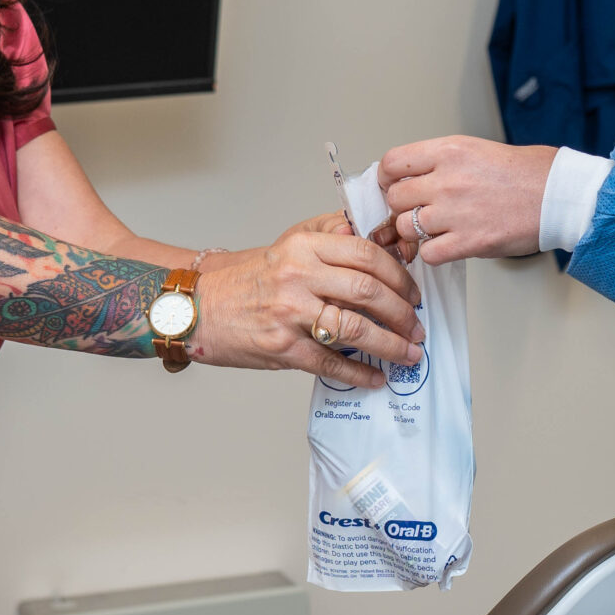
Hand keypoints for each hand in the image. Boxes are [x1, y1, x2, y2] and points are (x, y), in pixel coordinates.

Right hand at [192, 213, 423, 386]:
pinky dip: (359, 374)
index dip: (399, 275)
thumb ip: (332, 236)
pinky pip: (331, 363)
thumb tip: (379, 239)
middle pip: (368, 293)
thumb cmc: (246, 277)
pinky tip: (376, 377)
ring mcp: (290, 313)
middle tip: (417, 328)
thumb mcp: (289, 243)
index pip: (367, 255)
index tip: (413, 292)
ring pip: (355, 330)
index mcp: (305, 246)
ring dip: (390, 346)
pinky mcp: (282, 347)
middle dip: (403, 314)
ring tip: (408, 354)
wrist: (197, 306)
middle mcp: (298, 276)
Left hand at [374, 138, 555, 263]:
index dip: (387, 179)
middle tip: (416, 210)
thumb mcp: (476, 150)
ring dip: (415, 232)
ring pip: (405, 227)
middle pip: (395, 198)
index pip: (392, 163)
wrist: (558, 196)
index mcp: (449, 151)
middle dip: (401, 207)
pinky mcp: (468, 241)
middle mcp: (448, 180)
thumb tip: (408, 178)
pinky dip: (433, 252)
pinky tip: (448, 243)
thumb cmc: (525, 173)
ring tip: (436, 228)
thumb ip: (440, 162)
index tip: (392, 186)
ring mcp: (456, 212)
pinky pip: (428, 253)